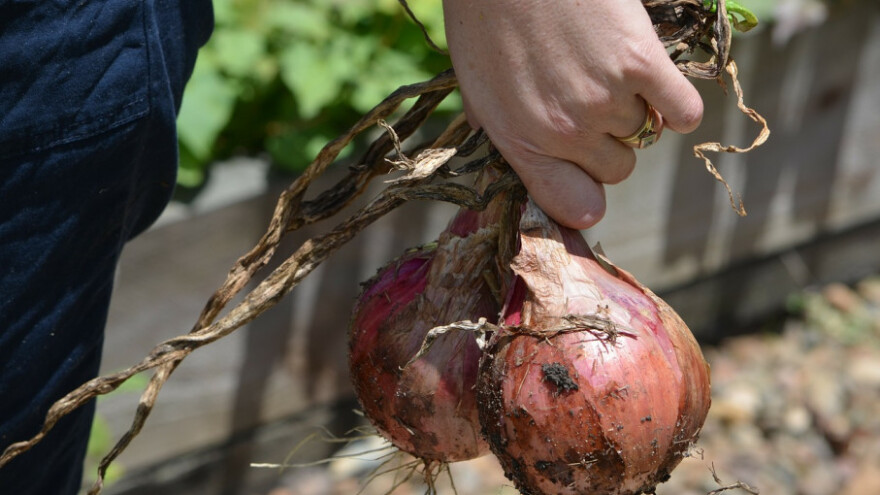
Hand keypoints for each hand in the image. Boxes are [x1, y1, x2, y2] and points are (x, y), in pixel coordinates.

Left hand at [443, 0, 702, 228]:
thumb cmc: (485, 15)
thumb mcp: (475, 87)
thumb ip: (501, 133)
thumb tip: (519, 168)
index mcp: (520, 142)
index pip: (572, 205)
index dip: (586, 196)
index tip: (590, 180)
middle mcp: (565, 132)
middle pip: (617, 170)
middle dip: (609, 144)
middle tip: (594, 103)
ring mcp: (604, 99)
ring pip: (644, 132)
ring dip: (634, 107)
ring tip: (607, 69)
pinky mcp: (640, 62)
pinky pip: (683, 111)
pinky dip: (677, 104)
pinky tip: (656, 83)